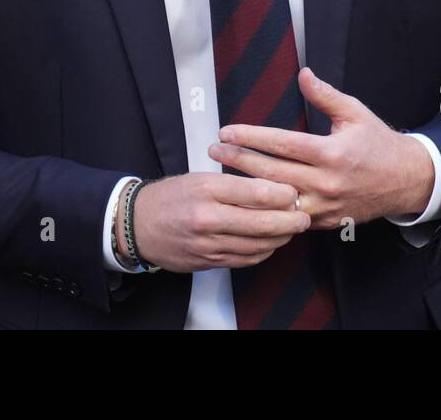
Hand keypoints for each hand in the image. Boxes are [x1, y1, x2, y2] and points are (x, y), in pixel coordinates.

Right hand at [120, 172, 310, 273]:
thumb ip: (233, 183)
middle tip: (305, 215)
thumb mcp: (199, 177)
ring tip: (292, 229)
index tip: (295, 191)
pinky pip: (245, 260)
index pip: (256, 192)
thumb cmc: (170, 196)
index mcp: (207, 190)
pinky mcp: (208, 263)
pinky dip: (263, 252)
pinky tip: (270, 243)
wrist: (136, 226)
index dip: (282, 194)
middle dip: (290, 221)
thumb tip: (272, 188)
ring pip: (257, 245)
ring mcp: (208, 245)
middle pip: (262, 223)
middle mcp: (208, 219)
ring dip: (280, 238)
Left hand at [208, 67, 432, 229]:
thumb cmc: (378, 143)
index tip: (226, 131)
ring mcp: (325, 207)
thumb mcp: (355, 113)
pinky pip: (289, 219)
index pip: (281, 145)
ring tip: (221, 174)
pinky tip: (246, 199)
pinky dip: (267, 209)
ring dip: (246, 188)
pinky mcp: (325, 223)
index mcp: (332, 153)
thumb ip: (325, 95)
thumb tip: (302, 73)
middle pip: (271, 173)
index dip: (251, 138)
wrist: (406, 181)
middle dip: (238, 161)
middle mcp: (326, 183)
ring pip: (276, 200)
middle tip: (213, 150)